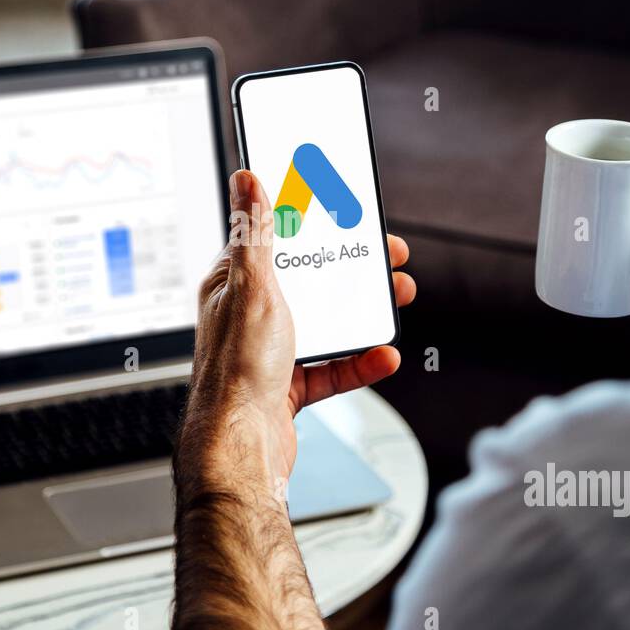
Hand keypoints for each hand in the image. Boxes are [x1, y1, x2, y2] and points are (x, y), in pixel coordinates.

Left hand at [181, 168, 415, 490]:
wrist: (242, 450)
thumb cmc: (235, 372)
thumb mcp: (252, 288)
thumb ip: (256, 234)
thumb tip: (246, 180)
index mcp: (234, 286)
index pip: (276, 241)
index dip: (313, 224)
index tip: (347, 214)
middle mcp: (251, 316)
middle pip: (310, 282)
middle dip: (352, 270)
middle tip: (387, 259)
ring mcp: (272, 352)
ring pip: (327, 323)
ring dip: (364, 313)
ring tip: (395, 299)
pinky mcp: (290, 385)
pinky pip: (334, 367)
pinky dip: (361, 361)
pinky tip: (383, 354)